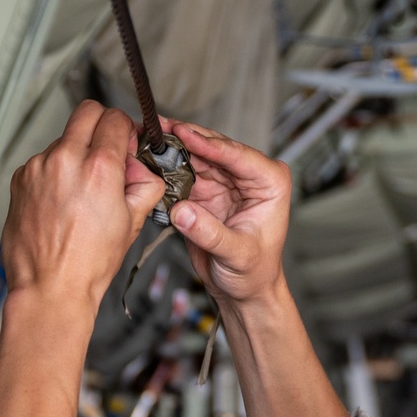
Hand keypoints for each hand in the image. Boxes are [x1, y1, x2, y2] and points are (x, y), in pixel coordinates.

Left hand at [1, 101, 165, 314]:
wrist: (51, 287)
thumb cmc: (89, 264)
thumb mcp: (133, 224)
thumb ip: (144, 185)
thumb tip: (141, 168)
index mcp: (98, 168)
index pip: (114, 118)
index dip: (125, 131)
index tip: (125, 147)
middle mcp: (65, 159)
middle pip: (86, 112)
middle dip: (101, 127)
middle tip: (107, 156)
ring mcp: (38, 167)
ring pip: (63, 139)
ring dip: (76, 155)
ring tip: (81, 195)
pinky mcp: (21, 178)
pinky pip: (44, 162)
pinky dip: (55, 174)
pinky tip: (61, 204)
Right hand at [165, 121, 291, 306]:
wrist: (243, 291)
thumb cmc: (254, 274)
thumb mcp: (237, 255)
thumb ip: (210, 233)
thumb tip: (183, 211)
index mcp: (270, 183)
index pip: (237, 155)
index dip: (208, 143)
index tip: (183, 133)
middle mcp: (248, 176)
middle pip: (213, 148)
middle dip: (184, 137)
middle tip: (157, 126)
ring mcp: (225, 182)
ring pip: (195, 156)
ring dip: (171, 149)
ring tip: (146, 137)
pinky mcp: (204, 192)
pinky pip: (182, 174)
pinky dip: (166, 168)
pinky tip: (148, 158)